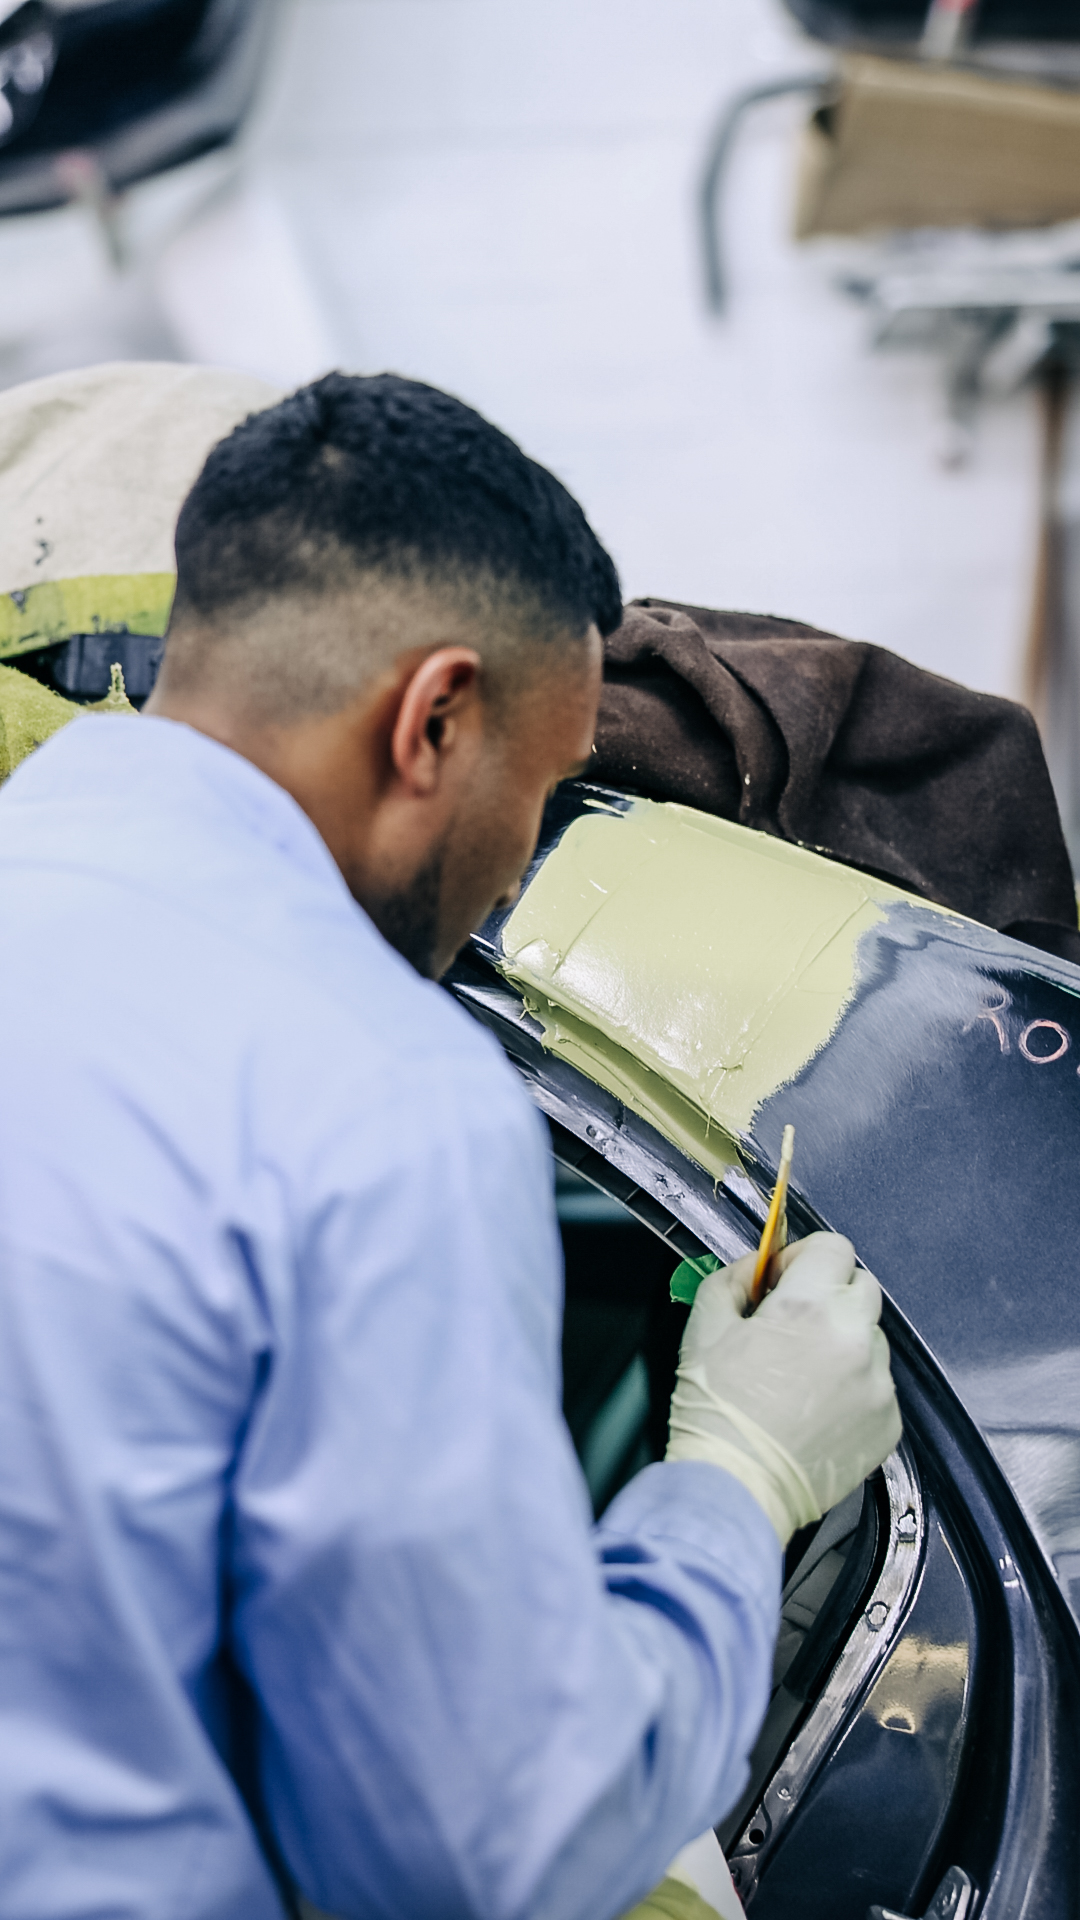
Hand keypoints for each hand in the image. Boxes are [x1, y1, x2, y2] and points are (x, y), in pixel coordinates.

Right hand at [666, 1232, 901, 1544]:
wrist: (735, 1488)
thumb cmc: (714, 1410)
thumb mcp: (704, 1326)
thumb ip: (734, 1279)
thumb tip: (759, 1266)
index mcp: (809, 1308)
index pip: (834, 1246)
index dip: (805, 1255)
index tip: (786, 1277)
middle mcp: (854, 1339)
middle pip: (861, 1286)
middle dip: (830, 1293)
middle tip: (796, 1321)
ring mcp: (877, 1384)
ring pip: (872, 1337)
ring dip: (845, 1341)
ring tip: (805, 1373)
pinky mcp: (888, 1422)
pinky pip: (878, 1384)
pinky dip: (854, 1386)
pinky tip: (818, 1407)